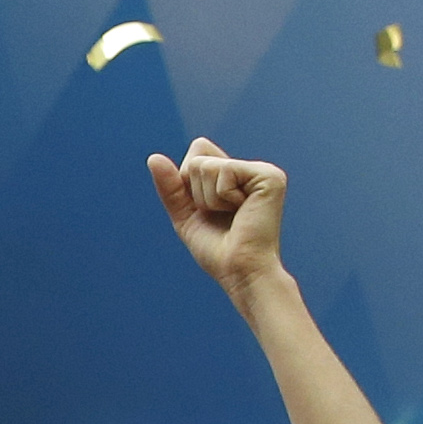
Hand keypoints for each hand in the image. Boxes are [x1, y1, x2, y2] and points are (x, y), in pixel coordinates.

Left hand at [150, 137, 290, 302]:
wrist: (239, 271)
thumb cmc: (216, 249)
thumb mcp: (185, 214)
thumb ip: (170, 186)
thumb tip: (153, 158)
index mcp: (234, 175)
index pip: (196, 152)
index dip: (188, 184)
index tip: (207, 210)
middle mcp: (250, 168)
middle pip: (197, 157)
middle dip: (196, 192)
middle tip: (220, 215)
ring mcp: (262, 170)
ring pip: (206, 165)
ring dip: (208, 199)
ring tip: (232, 215)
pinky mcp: (269, 176)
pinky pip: (224, 171)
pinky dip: (222, 197)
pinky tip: (242, 211)